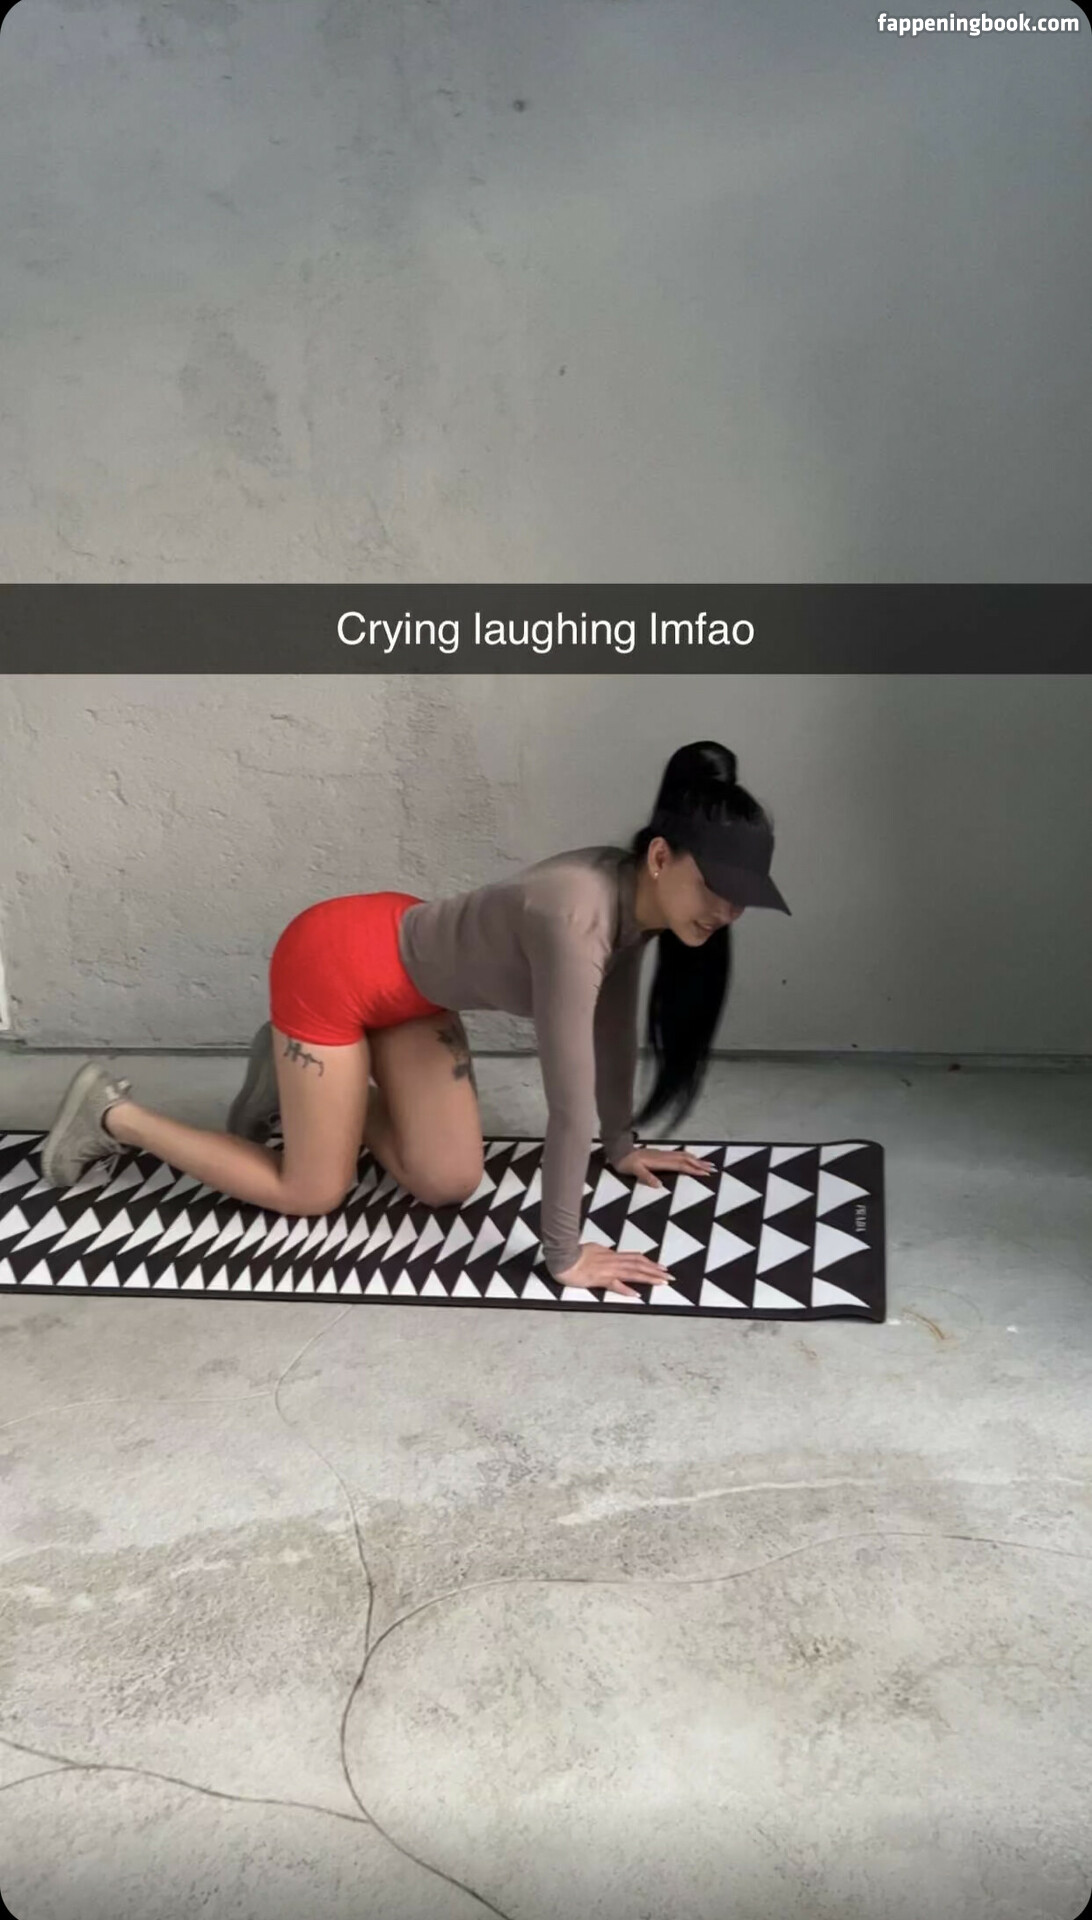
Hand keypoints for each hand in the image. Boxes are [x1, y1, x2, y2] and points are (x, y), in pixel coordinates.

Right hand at [555, 1242, 671, 1299]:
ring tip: (662, 1282)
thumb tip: (609, 1252)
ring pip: (632, 1273)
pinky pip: (615, 1284)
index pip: (635, 1258)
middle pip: (639, 1265)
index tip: (662, 1267)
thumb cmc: (573, 1253)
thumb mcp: (592, 1249)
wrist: (562, 1257)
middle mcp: (613, 1261)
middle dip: (656, 1271)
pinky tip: (637, 1294)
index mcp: (611, 1254)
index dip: (650, 1262)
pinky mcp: (599, 1279)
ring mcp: (607, 1269)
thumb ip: (603, 1252)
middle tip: (670, 1277)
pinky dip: (626, 1289)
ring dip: (648, 1277)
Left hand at [612, 1145, 715, 1189]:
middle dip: (700, 1164)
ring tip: (708, 1164)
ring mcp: (663, 1155)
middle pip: (686, 1159)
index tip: (705, 1173)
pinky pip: (679, 1155)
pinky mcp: (661, 1155)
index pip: (681, 1165)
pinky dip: (689, 1157)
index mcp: (660, 1161)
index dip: (693, 1169)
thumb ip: (646, 1176)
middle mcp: (664, 1156)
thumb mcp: (634, 1170)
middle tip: (714, 1169)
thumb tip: (659, 1185)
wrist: (620, 1152)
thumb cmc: (626, 1163)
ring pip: (684, 1156)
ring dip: (696, 1160)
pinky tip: (692, 1159)